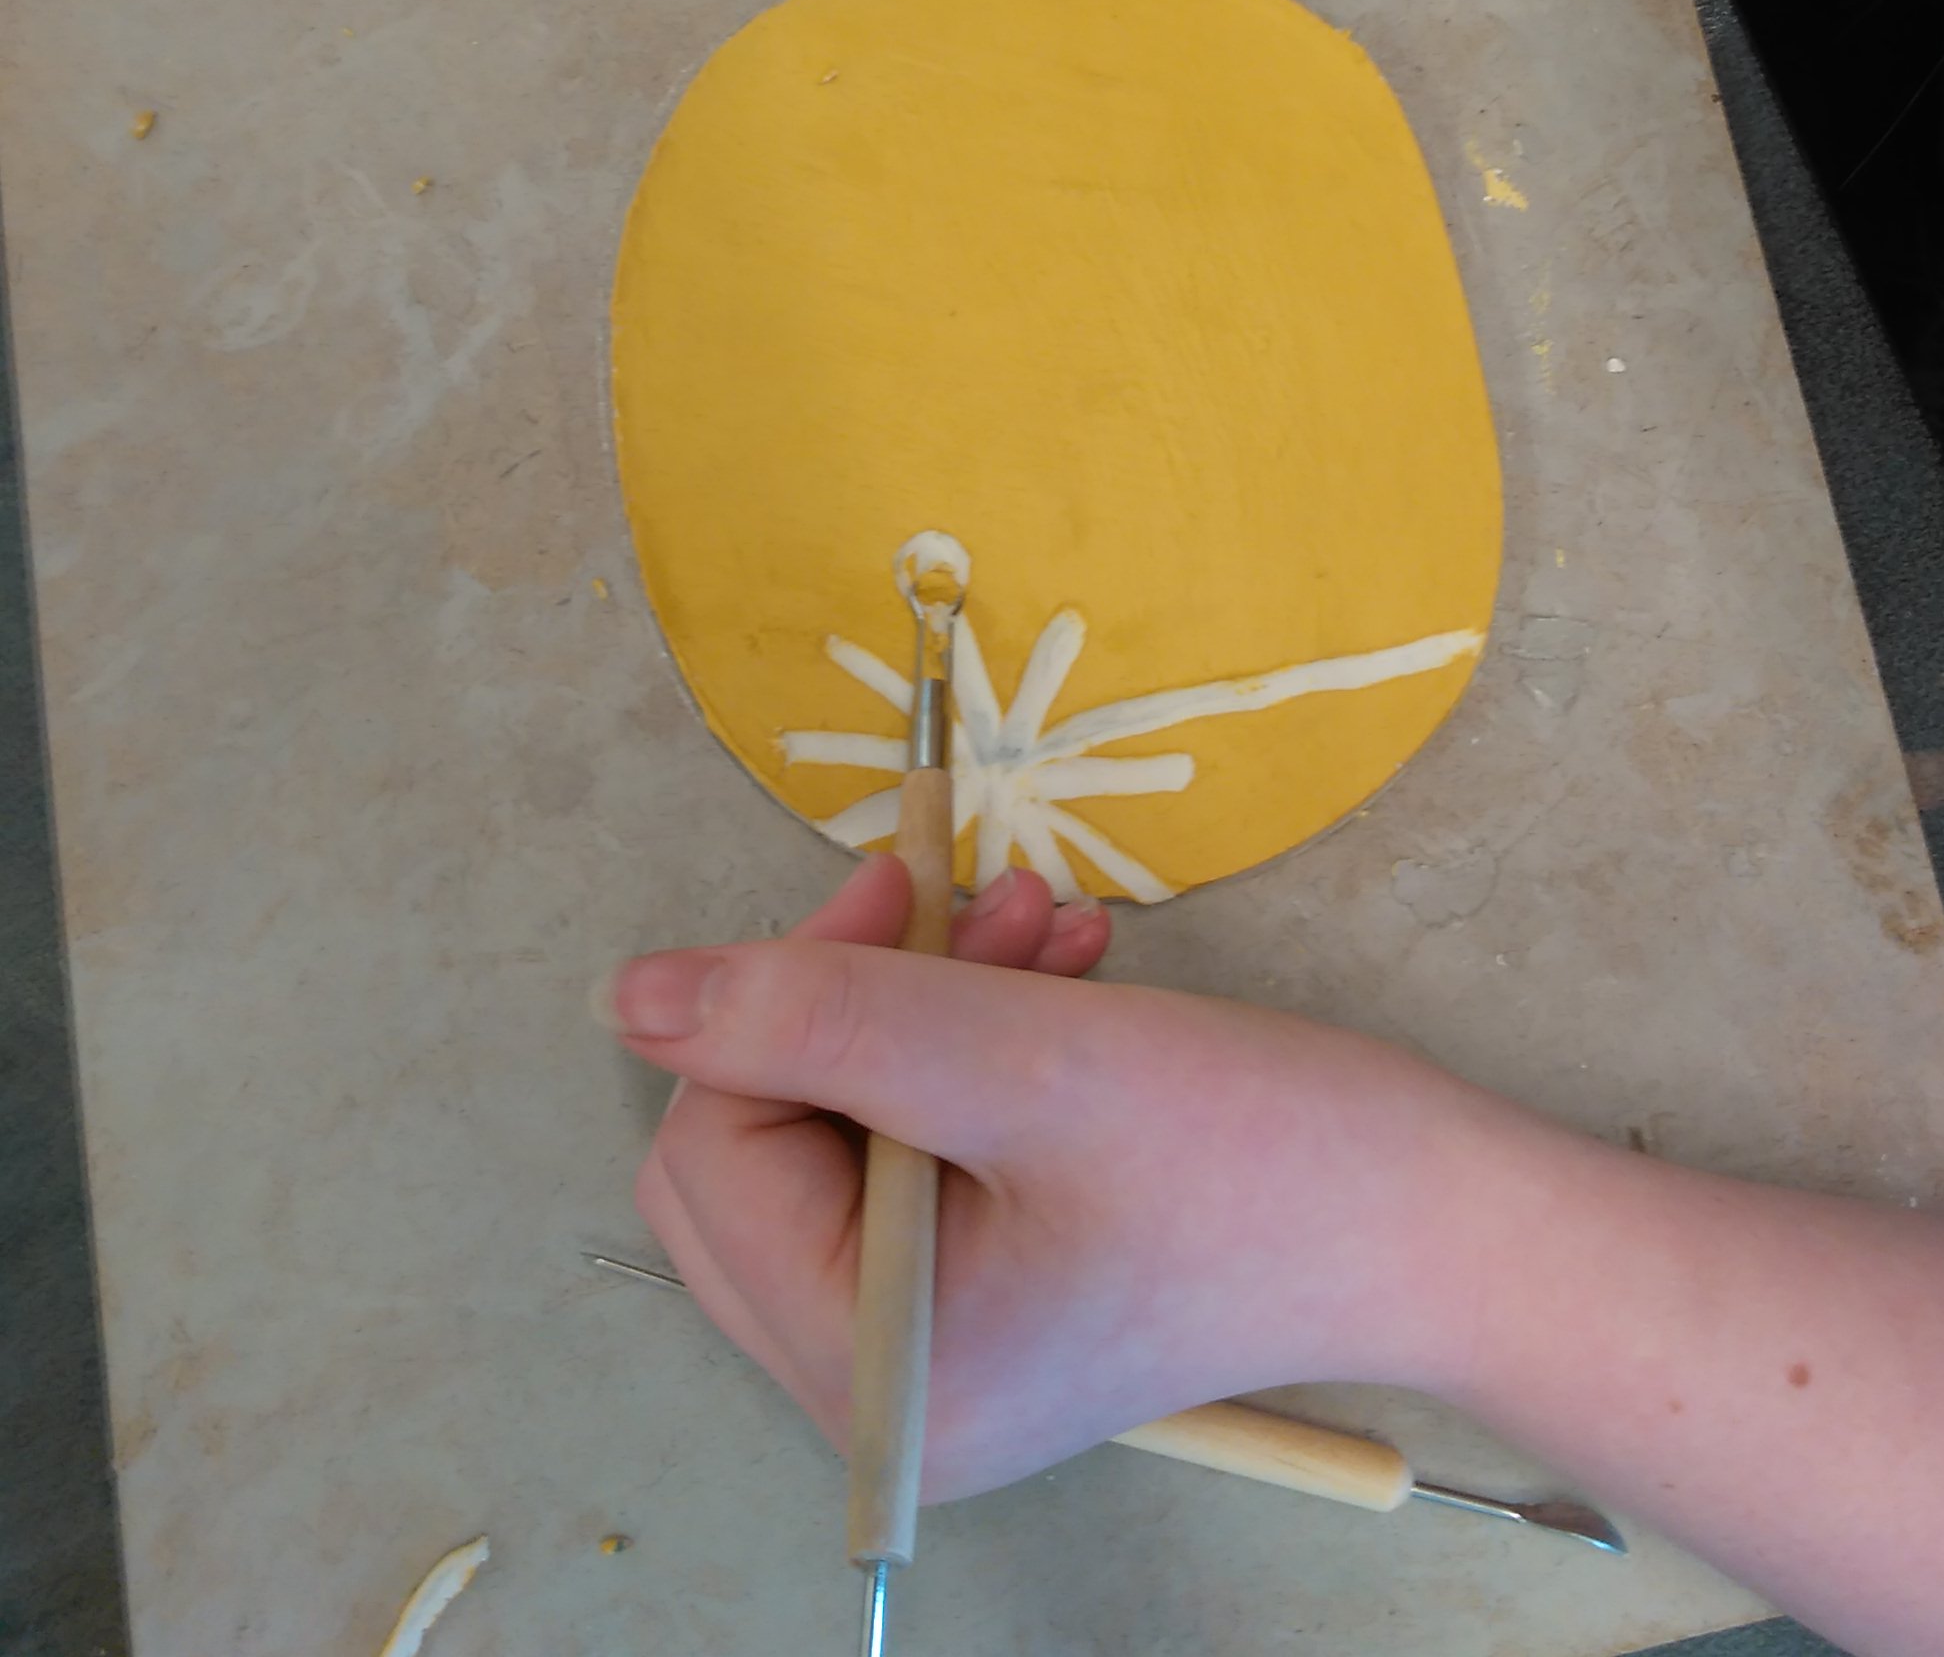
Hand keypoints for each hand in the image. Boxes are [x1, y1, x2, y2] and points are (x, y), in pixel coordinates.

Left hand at [605, 856, 1494, 1497]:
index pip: (715, 1153)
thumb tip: (631, 996)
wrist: (1436, 1215)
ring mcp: (937, 1354)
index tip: (893, 888)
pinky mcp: (990, 1299)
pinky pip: (914, 1149)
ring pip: (838, 1133)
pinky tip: (1055, 971)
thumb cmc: (1250, 1150)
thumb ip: (816, 1016)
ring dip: (923, 1004)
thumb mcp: (1019, 1056)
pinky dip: (970, 1048)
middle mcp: (881, 1394)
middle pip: (752, 1152)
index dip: (780, 1002)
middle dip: (851, 1004)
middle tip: (955, 902)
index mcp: (874, 1375)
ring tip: (1033, 926)